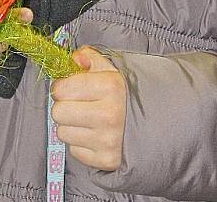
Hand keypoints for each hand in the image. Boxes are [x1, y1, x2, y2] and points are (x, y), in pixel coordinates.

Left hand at [51, 46, 125, 170]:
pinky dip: (80, 143)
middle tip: (76, 104)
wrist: (158, 122)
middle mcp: (109, 115)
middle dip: (64, 106)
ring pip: (63, 132)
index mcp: (110, 87)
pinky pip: (75, 151)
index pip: (61, 89)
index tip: (69, 87)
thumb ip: (89, 57)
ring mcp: (108, 140)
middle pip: (58, 112)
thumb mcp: (112, 69)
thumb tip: (75, 59)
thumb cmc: (127, 95)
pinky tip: (94, 134)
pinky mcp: (106, 160)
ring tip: (87, 119)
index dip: (62, 86)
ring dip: (71, 126)